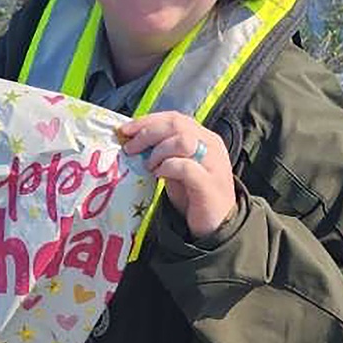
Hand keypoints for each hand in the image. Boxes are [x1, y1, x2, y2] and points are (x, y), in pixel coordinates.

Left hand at [118, 111, 235, 239]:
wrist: (217, 225)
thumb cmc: (193, 195)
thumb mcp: (177, 169)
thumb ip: (163, 152)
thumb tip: (134, 142)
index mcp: (205, 138)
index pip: (175, 118)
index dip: (148, 121)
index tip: (125, 130)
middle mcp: (211, 146)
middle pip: (177, 125)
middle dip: (148, 133)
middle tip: (130, 149)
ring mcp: (213, 164)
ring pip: (183, 141)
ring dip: (158, 151)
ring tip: (148, 166)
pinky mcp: (209, 184)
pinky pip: (185, 167)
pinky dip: (167, 167)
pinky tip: (159, 175)